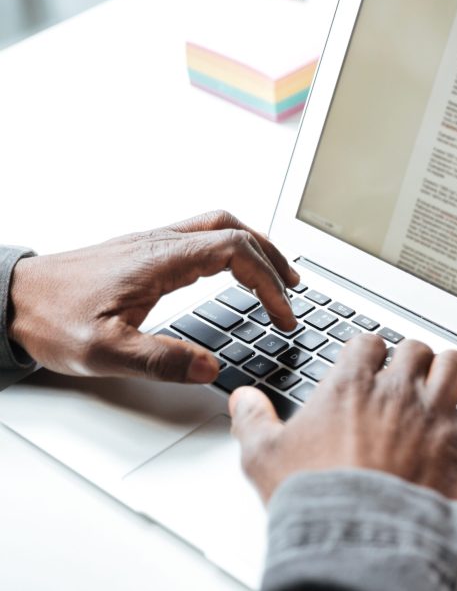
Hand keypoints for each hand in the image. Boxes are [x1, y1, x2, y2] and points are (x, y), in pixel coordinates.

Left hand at [9, 210, 298, 382]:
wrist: (11, 298)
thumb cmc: (51, 319)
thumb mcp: (103, 352)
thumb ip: (160, 360)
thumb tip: (211, 368)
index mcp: (161, 259)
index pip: (235, 252)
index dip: (268, 281)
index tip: (282, 313)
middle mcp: (161, 242)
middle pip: (234, 228)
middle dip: (272, 257)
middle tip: (292, 289)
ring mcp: (153, 242)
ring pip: (218, 226)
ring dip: (253, 246)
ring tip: (274, 274)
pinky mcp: (144, 250)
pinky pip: (201, 235)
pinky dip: (230, 248)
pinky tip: (229, 270)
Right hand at [230, 335, 456, 501]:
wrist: (360, 536)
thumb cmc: (317, 498)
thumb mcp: (264, 458)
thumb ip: (252, 422)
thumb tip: (242, 400)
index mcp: (351, 386)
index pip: (366, 344)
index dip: (370, 350)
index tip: (371, 359)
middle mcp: (395, 390)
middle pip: (415, 349)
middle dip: (414, 360)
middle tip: (412, 374)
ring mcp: (433, 413)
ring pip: (455, 365)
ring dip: (455, 371)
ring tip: (452, 380)